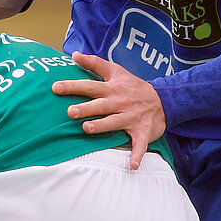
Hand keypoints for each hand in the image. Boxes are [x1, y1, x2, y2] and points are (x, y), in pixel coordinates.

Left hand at [53, 52, 165, 169]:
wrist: (164, 100)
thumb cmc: (134, 86)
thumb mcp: (116, 71)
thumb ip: (95, 63)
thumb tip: (74, 54)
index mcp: (112, 89)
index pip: (90, 86)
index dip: (73, 86)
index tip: (56, 87)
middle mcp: (120, 103)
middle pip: (100, 105)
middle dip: (86, 108)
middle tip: (70, 111)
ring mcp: (131, 118)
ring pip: (115, 122)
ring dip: (102, 126)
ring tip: (87, 129)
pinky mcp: (141, 132)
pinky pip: (139, 145)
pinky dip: (137, 155)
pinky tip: (132, 165)